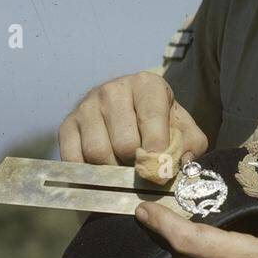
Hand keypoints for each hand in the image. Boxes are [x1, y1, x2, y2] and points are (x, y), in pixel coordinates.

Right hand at [58, 71, 206, 166]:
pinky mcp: (67, 125)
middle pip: (124, 143)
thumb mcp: (182, 127)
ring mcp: (86, 106)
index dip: (157, 150)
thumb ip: (190, 144)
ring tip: (124, 168)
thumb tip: (182, 164)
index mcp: (146, 85)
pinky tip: (103, 170)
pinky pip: (74, 159)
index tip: (161, 170)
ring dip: (114, 170)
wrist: (128, 110)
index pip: (151, 119)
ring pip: (98, 153)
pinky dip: (89, 173)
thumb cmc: (159, 122)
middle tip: (143, 169)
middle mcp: (112, 90)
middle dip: (136, 164)